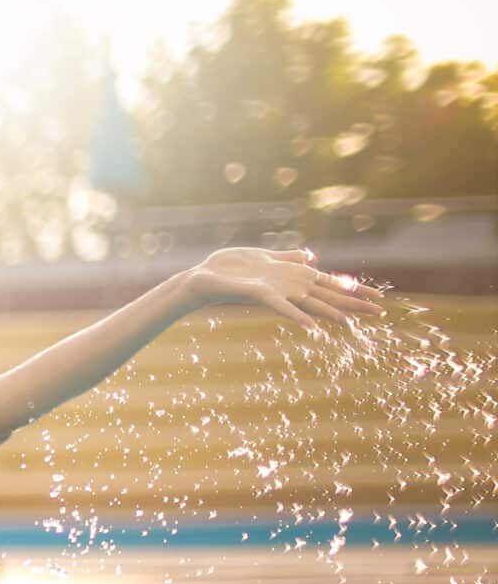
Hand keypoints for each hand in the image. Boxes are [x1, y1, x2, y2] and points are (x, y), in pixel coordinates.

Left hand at [178, 247, 386, 332]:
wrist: (203, 278)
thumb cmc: (232, 268)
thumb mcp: (266, 257)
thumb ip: (290, 258)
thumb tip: (312, 257)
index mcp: (294, 278)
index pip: (331, 284)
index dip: (354, 289)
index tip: (378, 296)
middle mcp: (290, 288)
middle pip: (328, 295)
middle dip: (354, 302)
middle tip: (380, 311)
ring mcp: (277, 293)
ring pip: (311, 303)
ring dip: (332, 312)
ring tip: (352, 322)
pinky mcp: (261, 294)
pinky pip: (281, 307)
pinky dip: (296, 315)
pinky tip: (310, 326)